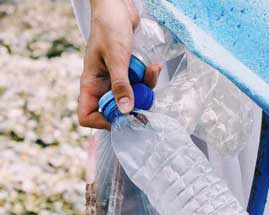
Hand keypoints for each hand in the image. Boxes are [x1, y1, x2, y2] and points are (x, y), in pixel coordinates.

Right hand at [79, 0, 160, 129]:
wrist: (117, 6)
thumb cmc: (109, 27)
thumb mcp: (116, 58)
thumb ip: (121, 85)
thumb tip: (125, 111)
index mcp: (90, 84)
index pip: (87, 116)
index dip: (102, 122)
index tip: (122, 117)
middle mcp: (102, 86)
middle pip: (114, 112)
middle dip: (132, 107)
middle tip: (145, 101)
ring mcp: (116, 81)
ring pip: (132, 100)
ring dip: (145, 91)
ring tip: (149, 72)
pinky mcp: (129, 75)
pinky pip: (140, 86)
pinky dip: (148, 79)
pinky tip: (153, 67)